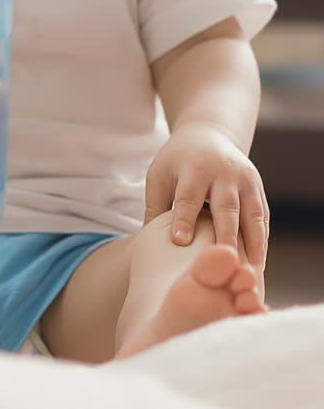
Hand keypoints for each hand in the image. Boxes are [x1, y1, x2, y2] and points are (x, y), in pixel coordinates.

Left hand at [144, 123, 268, 266]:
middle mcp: (224, 173)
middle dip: (226, 236)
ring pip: (252, 215)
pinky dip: (261, 241)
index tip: (180, 243)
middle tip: (223, 264)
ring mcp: (245, 180)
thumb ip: (155, 207)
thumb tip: (146, 245)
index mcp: (194, 168)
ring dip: (252, 245)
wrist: (208, 135)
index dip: (185, 219)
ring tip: (249, 274)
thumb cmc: (178, 162)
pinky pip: (262, 218)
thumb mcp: (161, 175)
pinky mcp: (257, 189)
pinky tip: (257, 265)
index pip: (189, 196)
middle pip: (226, 207)